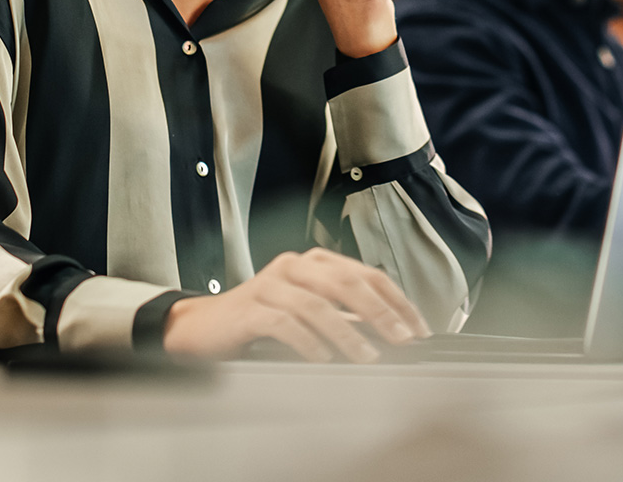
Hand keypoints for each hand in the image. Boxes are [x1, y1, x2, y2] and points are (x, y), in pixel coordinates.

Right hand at [161, 248, 431, 362]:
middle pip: (346, 283)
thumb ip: (345, 317)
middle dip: (380, 312)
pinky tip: (322, 359)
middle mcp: (294, 266)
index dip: (397, 300)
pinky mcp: (249, 309)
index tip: (419, 329)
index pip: (367, 274)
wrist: (203, 328)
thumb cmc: (261, 323)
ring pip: (317, 304)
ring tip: (368, 357)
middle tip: (402, 339)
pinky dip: (308, 342)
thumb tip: (392, 336)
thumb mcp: (308, 314)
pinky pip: (284, 323)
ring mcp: (270, 285)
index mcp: (315, 263)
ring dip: (348, 333)